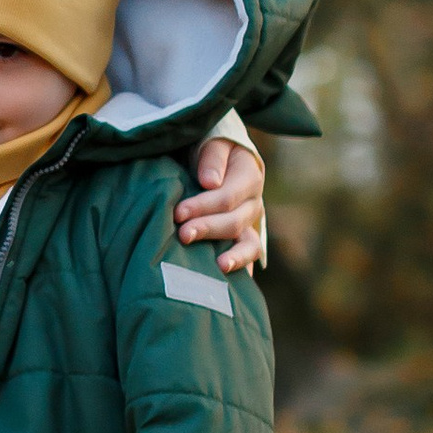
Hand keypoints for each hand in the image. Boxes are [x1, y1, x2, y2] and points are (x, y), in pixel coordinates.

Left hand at [174, 136, 264, 273]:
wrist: (222, 161)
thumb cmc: (212, 152)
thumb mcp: (214, 143)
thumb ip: (212, 159)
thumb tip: (210, 182)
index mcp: (249, 177)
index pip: (227, 196)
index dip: (204, 206)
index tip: (178, 212)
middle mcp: (254, 204)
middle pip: (235, 222)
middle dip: (208, 229)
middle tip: (183, 234)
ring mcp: (251, 226)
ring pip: (249, 245)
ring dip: (234, 257)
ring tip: (218, 267)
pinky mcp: (245, 240)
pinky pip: (248, 259)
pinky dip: (242, 272)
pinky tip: (231, 289)